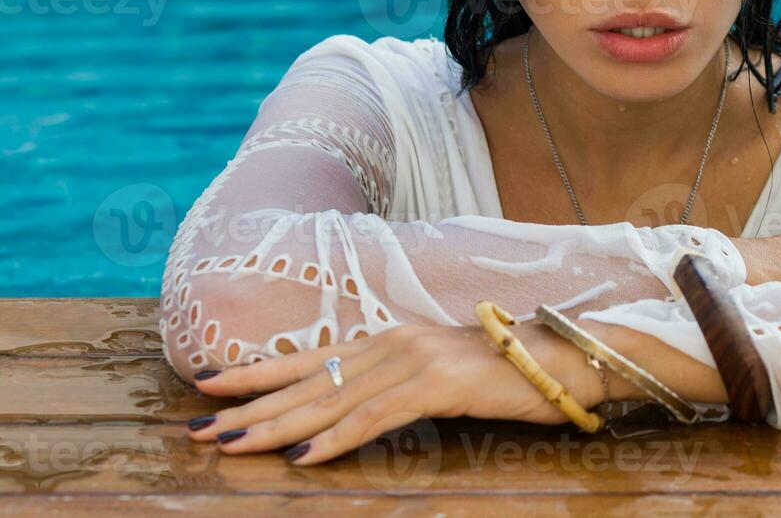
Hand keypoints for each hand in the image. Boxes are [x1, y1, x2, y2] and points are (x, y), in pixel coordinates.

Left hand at [185, 320, 594, 464]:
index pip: (309, 359)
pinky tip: (304, 460)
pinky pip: (376, 417)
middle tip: (198, 428)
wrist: (564, 359)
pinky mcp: (438, 384)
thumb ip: (394, 384)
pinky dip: (337, 440)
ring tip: (231, 445)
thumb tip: (349, 408)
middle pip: (307, 381)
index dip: (256, 374)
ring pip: (330, 401)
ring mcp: (414, 360)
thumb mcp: (438, 375)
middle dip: (248, 407)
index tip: (207, 385)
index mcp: (389, 340)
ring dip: (276, 427)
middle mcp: (393, 343)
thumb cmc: (504, 374)